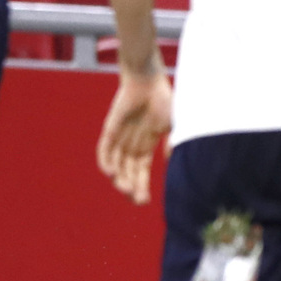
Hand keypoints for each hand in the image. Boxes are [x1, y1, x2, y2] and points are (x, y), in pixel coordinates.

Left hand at [97, 69, 173, 203]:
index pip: (141, 172)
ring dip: (119, 178)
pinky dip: (106, 161)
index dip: (141, 187)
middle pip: (128, 172)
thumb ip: (173, 142)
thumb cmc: (164, 99)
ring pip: (116, 164)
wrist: (149, 78)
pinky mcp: (110, 128)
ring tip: (124, 189)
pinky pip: (105, 148)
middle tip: (136, 200)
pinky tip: (111, 173)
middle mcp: (132, 143)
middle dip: (131, 188)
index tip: (144, 202)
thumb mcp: (175, 125)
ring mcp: (120, 137)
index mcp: (147, 144)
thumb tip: (170, 160)